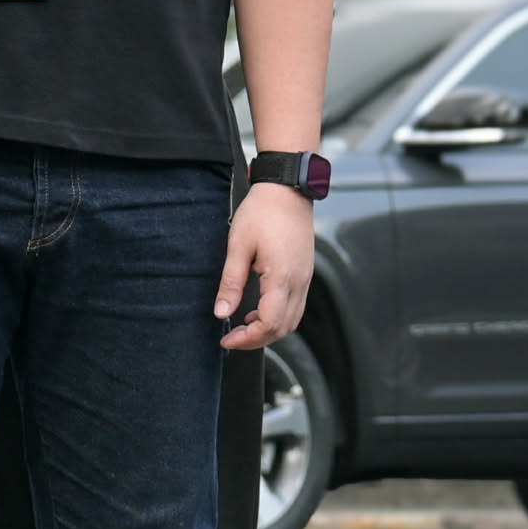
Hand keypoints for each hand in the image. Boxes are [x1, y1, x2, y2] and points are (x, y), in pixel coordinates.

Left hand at [215, 181, 314, 348]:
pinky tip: (259, 309)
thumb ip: (231, 283)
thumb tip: (222, 312)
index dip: (247, 338)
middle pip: (283, 328)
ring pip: (292, 320)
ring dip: (269, 330)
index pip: (269, 324)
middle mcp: (299, 282)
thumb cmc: (263, 211)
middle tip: (233, 338)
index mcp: (282, 277)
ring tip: (244, 326)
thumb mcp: (238, 246)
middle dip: (257, 340)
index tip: (227, 339)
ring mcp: (305, 278)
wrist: (287, 188)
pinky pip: (295, 306)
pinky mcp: (306, 272)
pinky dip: (278, 316)